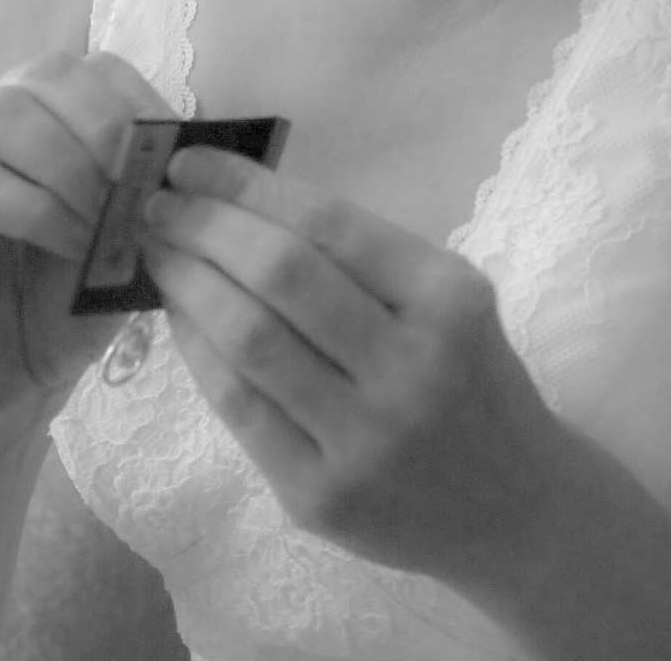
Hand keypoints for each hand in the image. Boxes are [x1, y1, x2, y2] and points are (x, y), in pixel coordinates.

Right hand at [0, 49, 173, 441]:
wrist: (9, 381)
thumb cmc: (72, 295)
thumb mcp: (129, 233)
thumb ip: (152, 186)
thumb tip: (201, 149)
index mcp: (44, 110)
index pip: (94, 67)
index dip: (140, 100)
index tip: (177, 151)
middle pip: (45, 74)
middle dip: (106, 126)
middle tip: (140, 189)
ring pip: (3, 116)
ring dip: (71, 164)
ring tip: (108, 221)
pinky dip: (41, 212)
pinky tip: (77, 247)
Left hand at [140, 147, 563, 588]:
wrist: (514, 508)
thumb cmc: (469, 378)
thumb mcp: (448, 300)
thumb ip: (362, 257)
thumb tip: (241, 200)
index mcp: (447, 297)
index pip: (327, 222)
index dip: (247, 187)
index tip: (191, 163)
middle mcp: (411, 365)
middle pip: (281, 276)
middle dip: (204, 228)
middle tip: (156, 203)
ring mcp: (364, 438)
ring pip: (250, 341)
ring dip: (187, 284)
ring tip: (156, 252)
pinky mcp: (321, 496)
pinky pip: (241, 409)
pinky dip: (198, 353)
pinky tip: (178, 318)